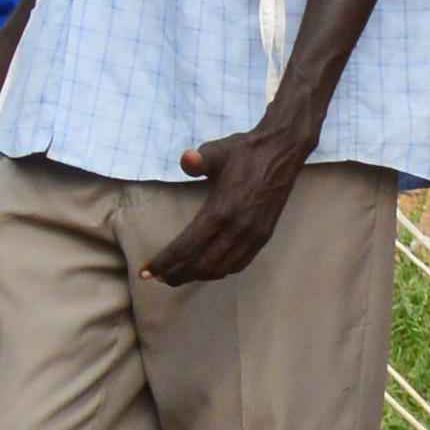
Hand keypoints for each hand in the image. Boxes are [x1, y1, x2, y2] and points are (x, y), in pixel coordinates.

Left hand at [145, 126, 305, 289]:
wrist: (282, 152)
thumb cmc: (245, 151)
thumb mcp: (218, 151)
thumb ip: (199, 159)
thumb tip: (186, 160)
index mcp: (222, 210)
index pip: (187, 246)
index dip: (165, 262)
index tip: (148, 271)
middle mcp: (238, 228)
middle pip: (202, 264)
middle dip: (178, 274)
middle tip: (158, 278)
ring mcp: (253, 235)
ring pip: (221, 268)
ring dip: (198, 276)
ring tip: (179, 275)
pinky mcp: (264, 235)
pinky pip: (240, 263)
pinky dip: (221, 270)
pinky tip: (209, 269)